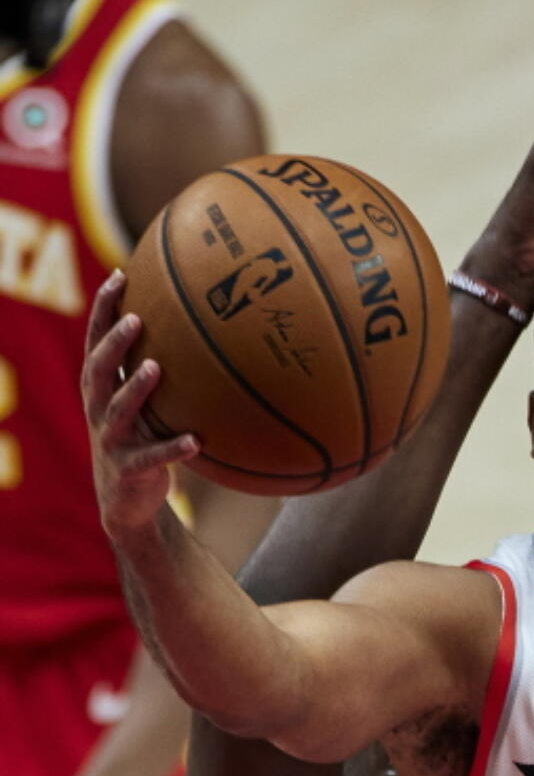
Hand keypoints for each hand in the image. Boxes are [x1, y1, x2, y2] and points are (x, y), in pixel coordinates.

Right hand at [83, 270, 198, 537]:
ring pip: (121, 410)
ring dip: (136, 388)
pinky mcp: (130, 469)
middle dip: (114, 343)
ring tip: (156, 368)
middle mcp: (99, 410)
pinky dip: (173, 449)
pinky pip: (153, 458)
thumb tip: (197, 328)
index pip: (94, 340)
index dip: (103, 309)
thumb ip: (153, 369)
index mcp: (99, 389)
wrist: (126, 501)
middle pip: (98, 369)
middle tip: (135, 320)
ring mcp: (112, 440)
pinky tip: (195, 442)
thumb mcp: (140, 405)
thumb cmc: (140, 439)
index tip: (119, 275)